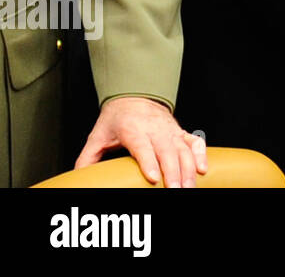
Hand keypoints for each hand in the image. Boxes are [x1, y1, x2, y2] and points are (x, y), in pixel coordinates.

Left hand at [75, 96, 207, 187]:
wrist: (135, 96)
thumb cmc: (116, 119)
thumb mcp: (97, 136)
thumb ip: (87, 158)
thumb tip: (78, 178)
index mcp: (133, 129)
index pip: (142, 147)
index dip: (149, 162)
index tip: (153, 178)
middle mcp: (155, 129)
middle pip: (167, 151)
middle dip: (173, 172)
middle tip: (175, 190)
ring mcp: (170, 131)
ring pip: (183, 150)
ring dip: (188, 169)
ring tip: (189, 187)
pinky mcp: (180, 132)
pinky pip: (194, 142)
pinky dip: (201, 155)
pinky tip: (203, 169)